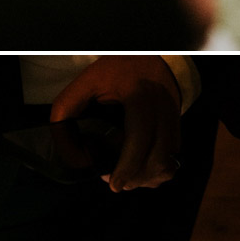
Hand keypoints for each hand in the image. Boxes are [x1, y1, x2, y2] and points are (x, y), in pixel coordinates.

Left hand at [50, 56, 182, 190]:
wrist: (150, 57)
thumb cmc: (118, 71)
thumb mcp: (89, 81)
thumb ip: (68, 107)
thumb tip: (62, 142)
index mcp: (139, 97)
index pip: (140, 138)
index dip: (128, 166)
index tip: (114, 183)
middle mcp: (161, 109)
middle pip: (159, 158)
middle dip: (136, 178)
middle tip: (116, 181)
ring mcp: (172, 119)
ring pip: (168, 162)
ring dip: (148, 177)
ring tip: (127, 177)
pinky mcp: (176, 126)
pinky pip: (173, 158)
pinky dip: (157, 171)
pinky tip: (140, 169)